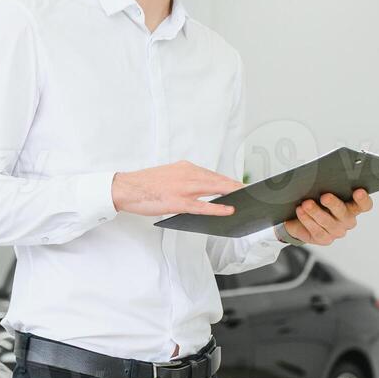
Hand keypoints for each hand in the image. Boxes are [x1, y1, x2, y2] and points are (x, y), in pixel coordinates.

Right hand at [111, 160, 242, 216]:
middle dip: (237, 186)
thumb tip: (202, 188)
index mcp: (185, 167)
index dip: (229, 181)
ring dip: (233, 194)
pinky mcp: (177, 201)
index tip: (241, 185)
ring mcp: (183, 188)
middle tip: (253, 192)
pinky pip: (203, 205)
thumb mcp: (169, 175)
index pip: (213, 174)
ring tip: (247, 200)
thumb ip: (186, 180)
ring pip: (215, 189)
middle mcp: (187, 174)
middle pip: (219, 180)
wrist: (125, 188)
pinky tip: (229, 210)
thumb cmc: (145, 185)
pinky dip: (218, 207)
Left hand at [281, 188, 372, 245]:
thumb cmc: (316, 200)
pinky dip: (307, 220)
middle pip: (345, 213)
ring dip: (316, 212)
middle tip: (324, 196)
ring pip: (328, 223)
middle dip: (334, 204)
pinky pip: (317, 230)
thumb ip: (328, 186)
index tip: (358, 191)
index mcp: (353, 207)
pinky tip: (301, 211)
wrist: (300, 218)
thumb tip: (321, 178)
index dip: (363, 199)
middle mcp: (347, 220)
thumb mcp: (323, 191)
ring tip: (306, 204)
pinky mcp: (325, 239)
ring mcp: (337, 231)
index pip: (365, 205)